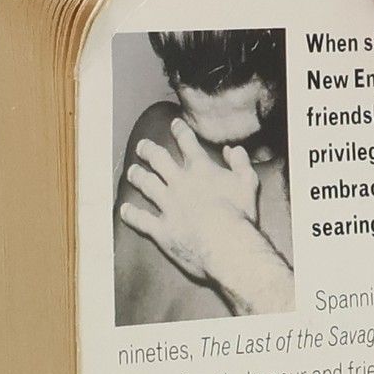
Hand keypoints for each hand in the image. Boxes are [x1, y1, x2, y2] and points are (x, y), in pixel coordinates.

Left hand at [120, 119, 292, 312]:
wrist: (227, 248)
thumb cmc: (241, 217)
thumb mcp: (248, 184)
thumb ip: (241, 163)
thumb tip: (233, 149)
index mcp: (200, 169)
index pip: (187, 142)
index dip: (180, 130)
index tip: (174, 124)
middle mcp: (179, 182)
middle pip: (158, 159)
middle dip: (148, 150)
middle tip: (142, 147)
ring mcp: (167, 205)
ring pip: (146, 184)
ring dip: (137, 176)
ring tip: (131, 172)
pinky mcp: (160, 229)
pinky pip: (140, 219)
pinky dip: (131, 214)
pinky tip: (125, 210)